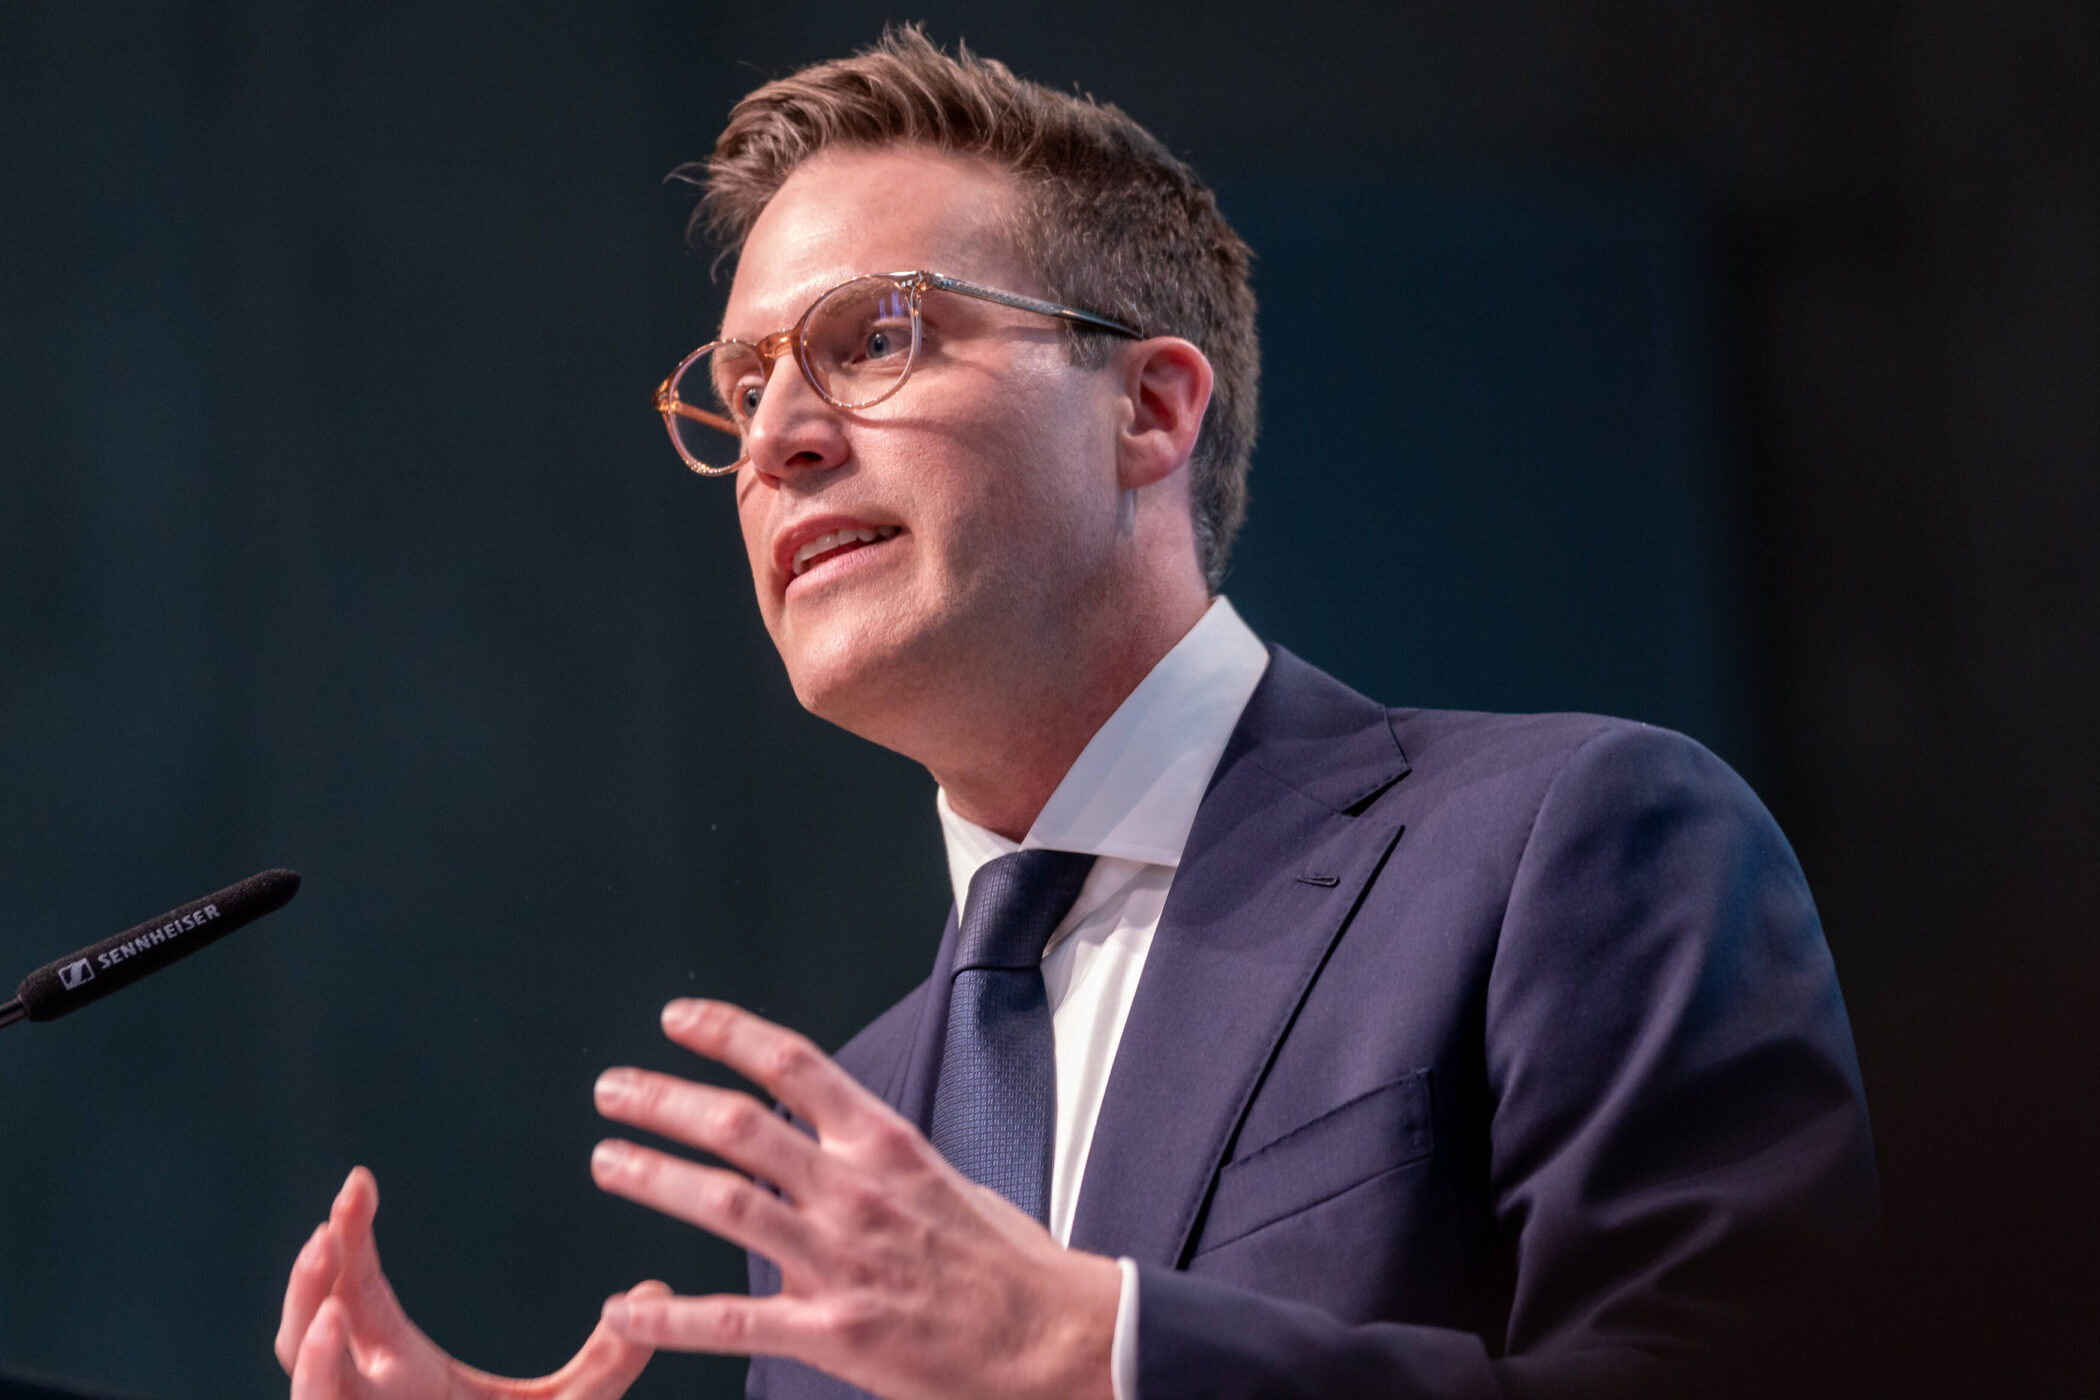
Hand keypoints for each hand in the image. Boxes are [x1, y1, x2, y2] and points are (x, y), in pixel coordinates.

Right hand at [276, 1166, 663, 1399]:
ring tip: (325, 1250)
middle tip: (342, 1201)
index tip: (361, 1179)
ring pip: (299, 1361)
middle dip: (323, 1258)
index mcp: (401, 1366)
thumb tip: (654, 1286)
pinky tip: (331, 1328)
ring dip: (304, 1304)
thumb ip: (607, 1359)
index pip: (362, 1289)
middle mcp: (364, 1393)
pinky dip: (315, 1368)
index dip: (354, 1235)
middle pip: (317, 1313)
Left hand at [590, 999, 1120, 1399]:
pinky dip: (671, 1319)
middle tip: (614, 1089)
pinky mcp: (834, 1334)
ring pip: (726, 1203)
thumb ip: (882, 1169)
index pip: (795, 1066)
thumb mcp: (949, 1183)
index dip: (728, 1035)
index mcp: (887, 1145)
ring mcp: (841, 1261)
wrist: (1056, 1338)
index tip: (678, 1020)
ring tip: (609, 1160)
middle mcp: (857, 1191)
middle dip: (666, 1100)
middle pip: (742, 1126)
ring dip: (656, 1177)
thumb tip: (837, 1160)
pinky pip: (735, 1321)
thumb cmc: (1010, 1265)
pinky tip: (626, 1310)